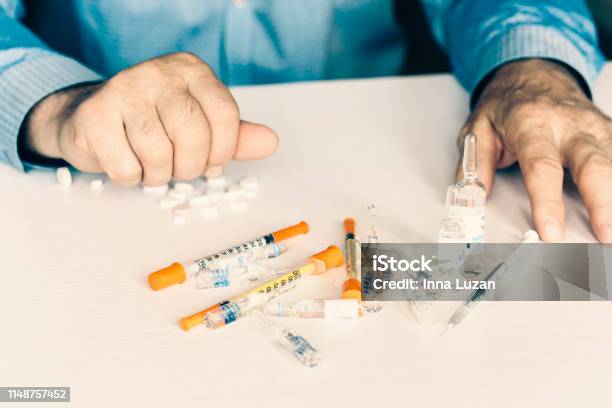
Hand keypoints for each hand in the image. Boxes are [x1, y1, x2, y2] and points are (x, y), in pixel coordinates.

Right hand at [22, 52, 277, 185]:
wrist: (93, 118)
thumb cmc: (155, 124)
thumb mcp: (202, 125)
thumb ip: (235, 135)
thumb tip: (270, 142)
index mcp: (192, 71)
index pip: (225, 114)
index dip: (223, 151)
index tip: (213, 164)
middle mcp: (159, 72)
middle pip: (193, 134)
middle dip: (191, 166)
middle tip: (181, 170)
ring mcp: (124, 89)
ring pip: (158, 153)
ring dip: (160, 175)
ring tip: (154, 167)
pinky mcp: (96, 114)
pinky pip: (126, 166)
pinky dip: (132, 177)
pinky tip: (129, 163)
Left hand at [457, 59, 611, 241]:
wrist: (534, 71)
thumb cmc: (506, 104)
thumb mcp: (477, 128)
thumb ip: (475, 166)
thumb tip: (473, 200)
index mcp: (530, 122)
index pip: (541, 167)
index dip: (547, 202)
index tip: (551, 230)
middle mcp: (568, 123)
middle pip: (592, 165)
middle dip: (602, 203)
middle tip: (605, 235)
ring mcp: (593, 126)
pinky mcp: (608, 131)